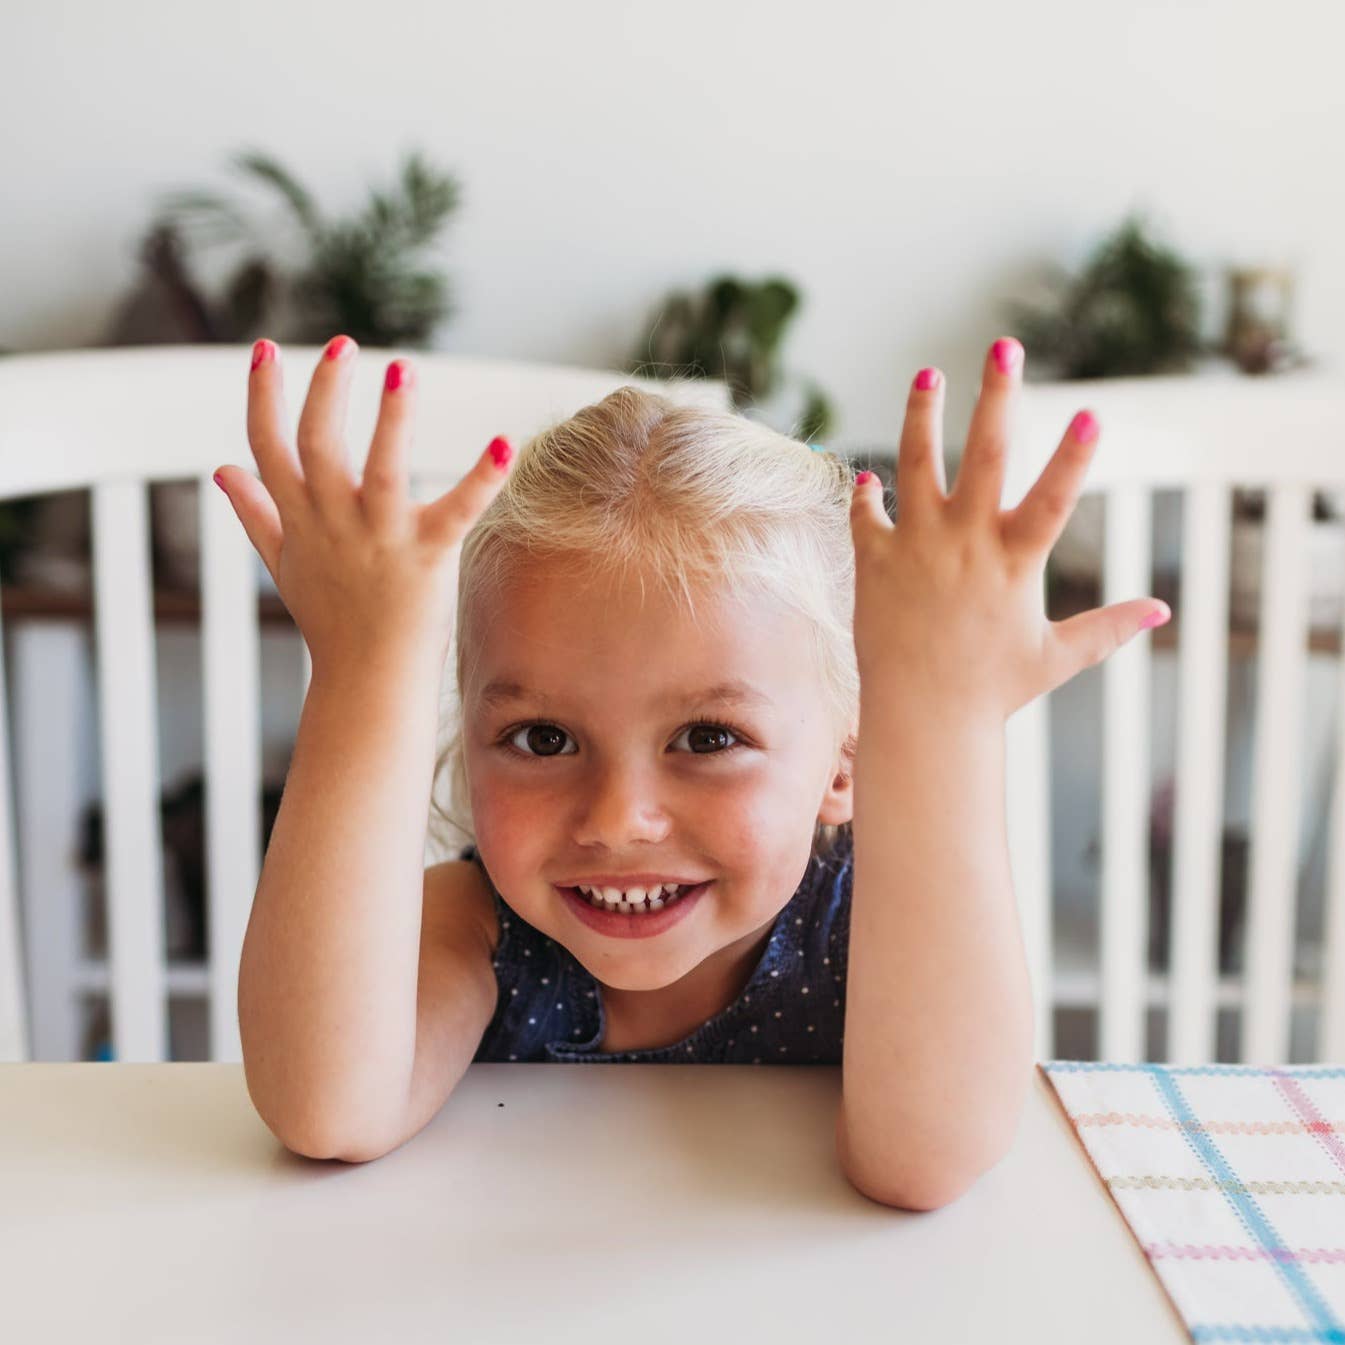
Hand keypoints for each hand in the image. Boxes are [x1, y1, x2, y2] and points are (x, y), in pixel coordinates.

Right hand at [214, 336, 514, 678]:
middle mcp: (334, 521)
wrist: (367, 681)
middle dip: (325, 389)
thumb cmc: (330, 620)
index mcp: (300, 518)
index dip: (262, 395)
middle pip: (319, 443)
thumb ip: (255, 513)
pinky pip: (458, 510)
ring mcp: (381, 538)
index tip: (265, 349)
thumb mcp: (283, 563)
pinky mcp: (428, 554)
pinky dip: (483, 477)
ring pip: (383, 467)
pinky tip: (506, 441)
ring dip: (392, 417)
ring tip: (402, 368)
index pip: (268, 445)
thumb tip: (222, 470)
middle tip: (343, 343)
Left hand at [848, 337, 1169, 722]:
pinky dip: (867, 493)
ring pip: (916, 465)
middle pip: (985, 456)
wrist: (921, 719)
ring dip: (922, 415)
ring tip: (927, 374)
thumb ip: (1108, 628)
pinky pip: (867, 515)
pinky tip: (870, 475)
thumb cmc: (991, 690)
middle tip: (1004, 346)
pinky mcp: (874, 563)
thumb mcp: (1056, 657)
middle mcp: (965, 544)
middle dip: (997, 397)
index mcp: (1015, 563)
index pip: (1053, 499)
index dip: (1074, 457)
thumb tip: (1161, 611)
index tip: (1091, 412)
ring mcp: (916, 549)